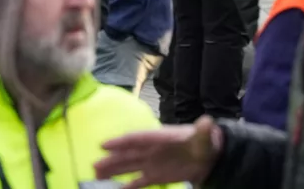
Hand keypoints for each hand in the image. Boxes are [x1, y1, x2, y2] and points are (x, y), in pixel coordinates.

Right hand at [94, 116, 220, 188]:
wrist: (210, 155)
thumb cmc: (205, 142)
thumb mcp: (204, 136)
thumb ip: (203, 131)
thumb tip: (207, 121)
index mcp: (159, 137)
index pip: (137, 139)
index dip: (121, 142)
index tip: (104, 145)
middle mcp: (151, 150)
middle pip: (128, 154)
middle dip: (111, 160)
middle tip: (94, 166)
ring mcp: (152, 163)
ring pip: (129, 167)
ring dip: (113, 171)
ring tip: (96, 175)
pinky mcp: (156, 175)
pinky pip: (139, 182)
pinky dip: (129, 186)